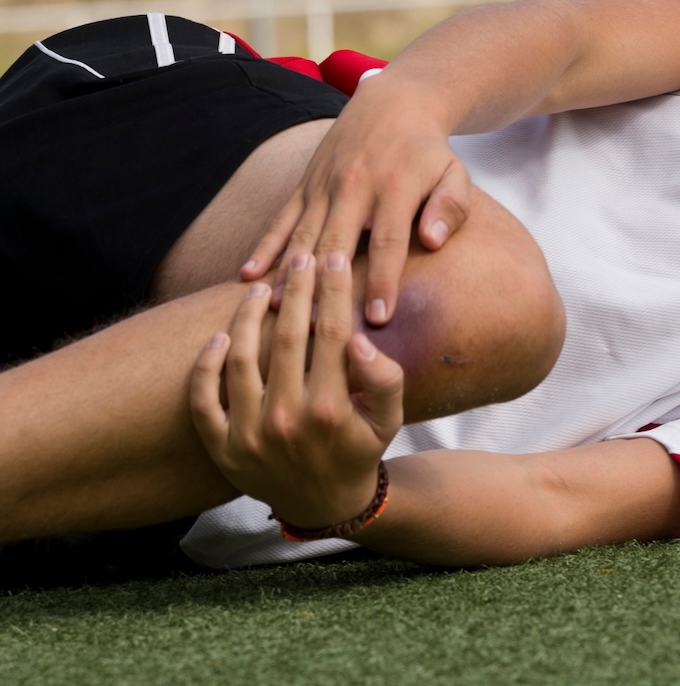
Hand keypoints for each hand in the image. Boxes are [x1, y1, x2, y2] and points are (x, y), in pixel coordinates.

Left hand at [191, 251, 404, 528]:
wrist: (324, 505)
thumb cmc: (359, 450)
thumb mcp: (390, 419)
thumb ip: (384, 378)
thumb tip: (356, 338)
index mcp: (330, 409)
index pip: (330, 333)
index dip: (332, 291)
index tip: (332, 260)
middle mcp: (286, 420)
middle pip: (285, 338)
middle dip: (294, 290)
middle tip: (298, 258)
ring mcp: (249, 435)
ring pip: (240, 361)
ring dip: (247, 319)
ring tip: (259, 290)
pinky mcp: (222, 447)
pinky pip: (204, 400)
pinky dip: (206, 367)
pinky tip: (219, 338)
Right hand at [240, 78, 471, 324]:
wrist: (393, 103)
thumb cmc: (429, 152)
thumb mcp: (454, 174)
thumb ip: (450, 207)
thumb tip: (433, 242)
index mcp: (395, 189)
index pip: (388, 242)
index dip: (382, 281)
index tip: (378, 319)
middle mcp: (355, 188)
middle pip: (336, 244)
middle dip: (327, 287)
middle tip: (318, 329)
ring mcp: (324, 187)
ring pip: (303, 236)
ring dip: (290, 274)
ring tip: (277, 312)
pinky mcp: (305, 186)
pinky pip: (282, 220)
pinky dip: (264, 248)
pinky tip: (247, 276)